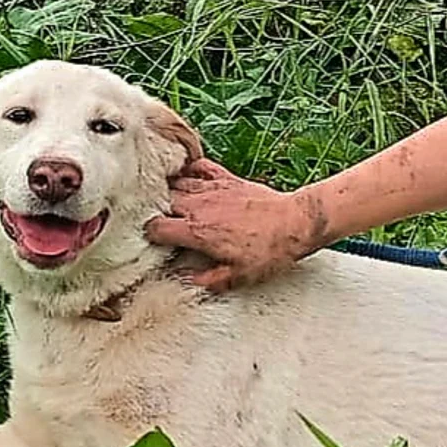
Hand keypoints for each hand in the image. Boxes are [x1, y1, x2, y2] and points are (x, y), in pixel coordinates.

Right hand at [146, 160, 327, 291]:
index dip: (151, 235)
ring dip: (170, 191)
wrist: (295, 223)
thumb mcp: (238, 277)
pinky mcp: (227, 179)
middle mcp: (199, 206)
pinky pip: (200, 167)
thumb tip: (188, 280)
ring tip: (169, 200)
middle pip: (162, 203)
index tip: (156, 241)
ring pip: (177, 183)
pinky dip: (190, 169)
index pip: (156, 228)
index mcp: (197, 231)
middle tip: (162, 221)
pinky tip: (189, 176)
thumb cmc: (269, 251)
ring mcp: (213, 189)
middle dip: (158, 211)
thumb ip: (209, 280)